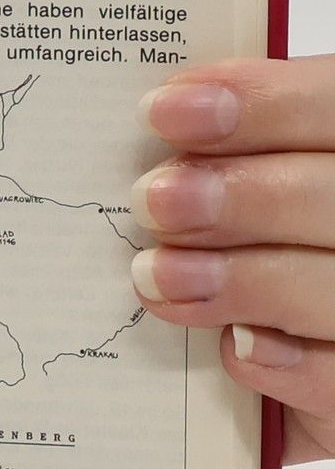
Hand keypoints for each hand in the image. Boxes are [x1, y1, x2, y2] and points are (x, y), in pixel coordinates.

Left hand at [133, 56, 334, 462]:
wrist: (294, 354)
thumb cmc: (264, 243)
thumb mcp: (253, 178)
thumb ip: (230, 149)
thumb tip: (161, 119)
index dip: (263, 105)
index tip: (163, 110)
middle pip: (334, 196)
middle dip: (240, 195)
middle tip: (152, 201)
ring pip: (333, 287)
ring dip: (242, 279)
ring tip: (157, 276)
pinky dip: (283, 363)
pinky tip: (235, 346)